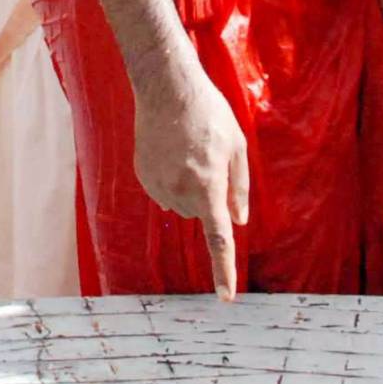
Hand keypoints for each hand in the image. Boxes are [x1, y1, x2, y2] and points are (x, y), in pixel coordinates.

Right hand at [129, 52, 250, 296]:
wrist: (166, 86)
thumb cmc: (209, 113)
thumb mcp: (237, 146)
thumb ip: (239, 187)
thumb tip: (238, 221)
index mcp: (208, 187)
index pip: (218, 240)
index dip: (223, 270)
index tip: (226, 297)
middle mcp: (180, 192)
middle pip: (200, 213)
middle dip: (208, 195)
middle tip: (209, 158)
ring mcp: (157, 184)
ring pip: (181, 203)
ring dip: (189, 186)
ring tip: (189, 148)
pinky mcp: (143, 174)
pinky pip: (163, 190)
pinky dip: (171, 177)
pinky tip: (172, 149)